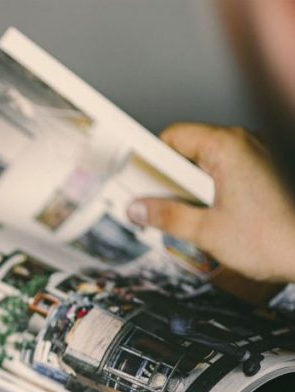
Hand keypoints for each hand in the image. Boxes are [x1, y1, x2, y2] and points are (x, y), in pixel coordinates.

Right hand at [127, 123, 294, 282]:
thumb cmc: (273, 240)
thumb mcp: (206, 232)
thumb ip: (166, 217)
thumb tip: (137, 209)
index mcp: (228, 147)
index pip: (174, 136)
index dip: (149, 158)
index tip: (133, 178)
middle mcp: (245, 144)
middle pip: (188, 150)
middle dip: (167, 178)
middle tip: (152, 204)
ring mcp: (257, 158)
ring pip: (205, 164)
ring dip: (188, 189)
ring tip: (181, 216)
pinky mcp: (263, 174)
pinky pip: (224, 174)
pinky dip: (208, 192)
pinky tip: (204, 218)